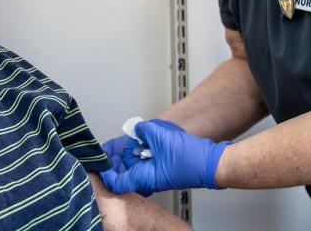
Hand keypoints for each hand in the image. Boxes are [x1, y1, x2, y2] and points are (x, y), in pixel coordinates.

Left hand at [100, 119, 229, 195]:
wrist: (211, 162)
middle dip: (116, 157)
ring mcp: (156, 173)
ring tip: (130, 136)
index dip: (105, 171)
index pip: (116, 181)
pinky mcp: (163, 166)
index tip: (99, 159)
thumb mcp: (161, 138)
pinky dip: (143, 148)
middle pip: (124, 170)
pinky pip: (147, 158)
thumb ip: (144, 131)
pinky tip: (146, 137)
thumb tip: (137, 129)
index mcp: (144, 177)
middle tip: (110, 144)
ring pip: (135, 162)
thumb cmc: (190, 159)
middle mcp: (149, 178)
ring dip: (131, 150)